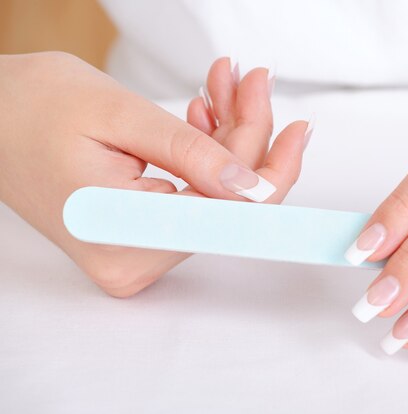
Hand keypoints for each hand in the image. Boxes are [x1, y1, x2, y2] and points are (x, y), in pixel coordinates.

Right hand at [0, 52, 310, 296]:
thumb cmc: (31, 108)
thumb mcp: (118, 116)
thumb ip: (193, 155)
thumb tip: (255, 187)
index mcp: (125, 240)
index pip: (229, 214)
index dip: (273, 171)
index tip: (299, 130)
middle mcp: (133, 260)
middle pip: (226, 203)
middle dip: (247, 137)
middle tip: (252, 82)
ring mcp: (136, 251)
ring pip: (214, 195)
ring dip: (227, 138)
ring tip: (225, 84)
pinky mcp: (138, 234)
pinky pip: (193, 195)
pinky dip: (206, 153)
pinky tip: (204, 113)